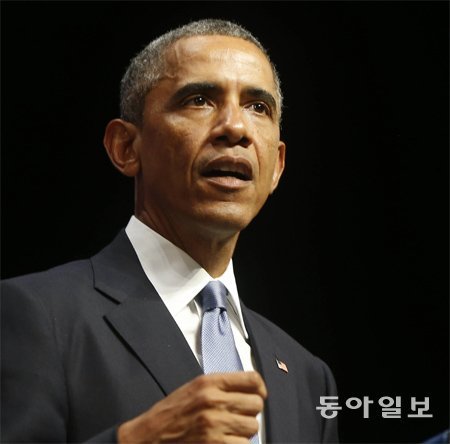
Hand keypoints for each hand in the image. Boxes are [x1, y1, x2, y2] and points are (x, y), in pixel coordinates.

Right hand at [117, 371, 266, 443]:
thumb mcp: (195, 387)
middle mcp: (214, 401)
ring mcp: (215, 425)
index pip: (252, 379)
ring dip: (244, 431)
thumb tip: (252, 389)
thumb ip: (222, 385)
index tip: (258, 394)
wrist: (150, 436)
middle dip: (250, 411)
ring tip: (229, 430)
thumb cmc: (173, 412)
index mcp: (209, 382)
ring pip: (253, 427)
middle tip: (238, 415)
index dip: (259, 388)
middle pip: (256, 404)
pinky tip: (224, 441)